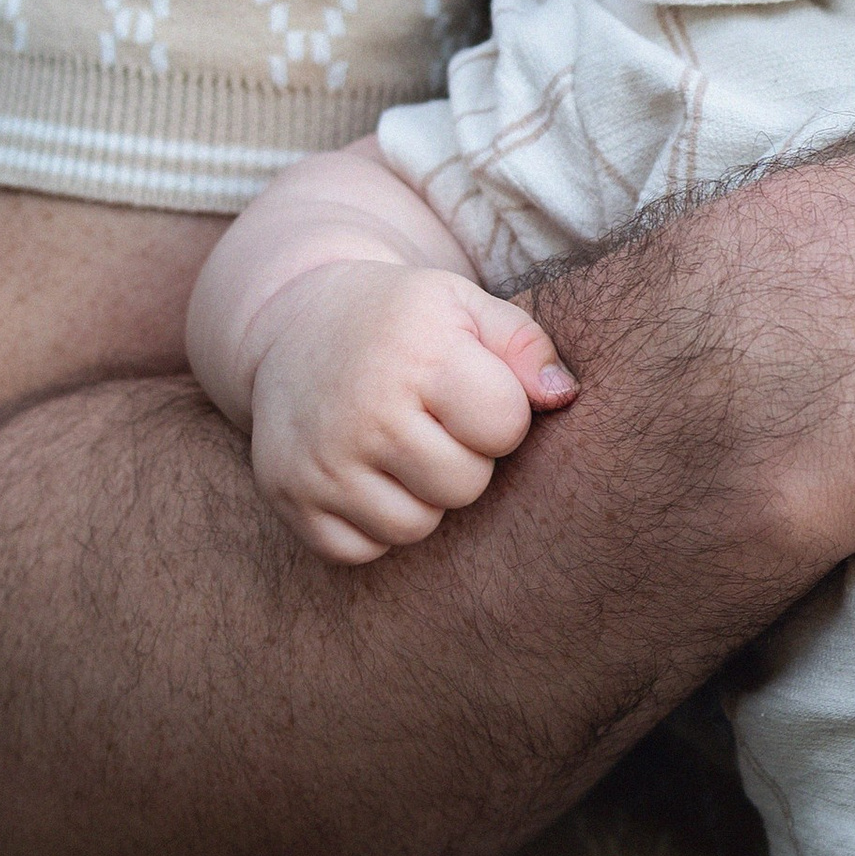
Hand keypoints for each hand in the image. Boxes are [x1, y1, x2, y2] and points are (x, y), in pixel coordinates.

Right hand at [250, 264, 575, 564]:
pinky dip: (370, 524)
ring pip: (414, 527)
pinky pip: (361, 549)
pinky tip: (364, 476)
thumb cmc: (403, 323)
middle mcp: (365, 410)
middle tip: (433, 426)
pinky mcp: (290, 498)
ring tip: (400, 450)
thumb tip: (564, 396)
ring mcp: (322, 460)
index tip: (472, 396)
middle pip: (464, 485)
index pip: (504, 426)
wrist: (295, 325)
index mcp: (418, 354)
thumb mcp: (464, 306)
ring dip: (419, 498)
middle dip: (462, 460)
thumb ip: (526, 345)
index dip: (501, 416)